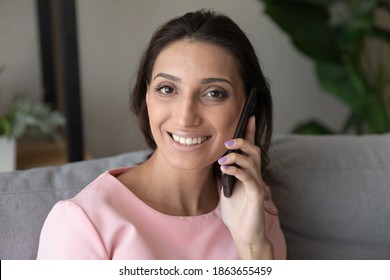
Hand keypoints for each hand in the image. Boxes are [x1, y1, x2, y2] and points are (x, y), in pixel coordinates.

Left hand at [218, 116, 272, 258]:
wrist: (244, 233)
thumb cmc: (236, 212)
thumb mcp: (227, 188)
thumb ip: (225, 173)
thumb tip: (217, 159)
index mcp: (248, 172)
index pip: (250, 148)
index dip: (249, 132)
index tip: (247, 116)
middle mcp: (255, 175)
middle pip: (254, 150)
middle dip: (242, 141)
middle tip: (227, 142)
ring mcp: (257, 184)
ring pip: (252, 161)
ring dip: (236, 156)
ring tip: (222, 159)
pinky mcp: (257, 194)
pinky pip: (248, 177)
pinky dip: (236, 170)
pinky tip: (225, 169)